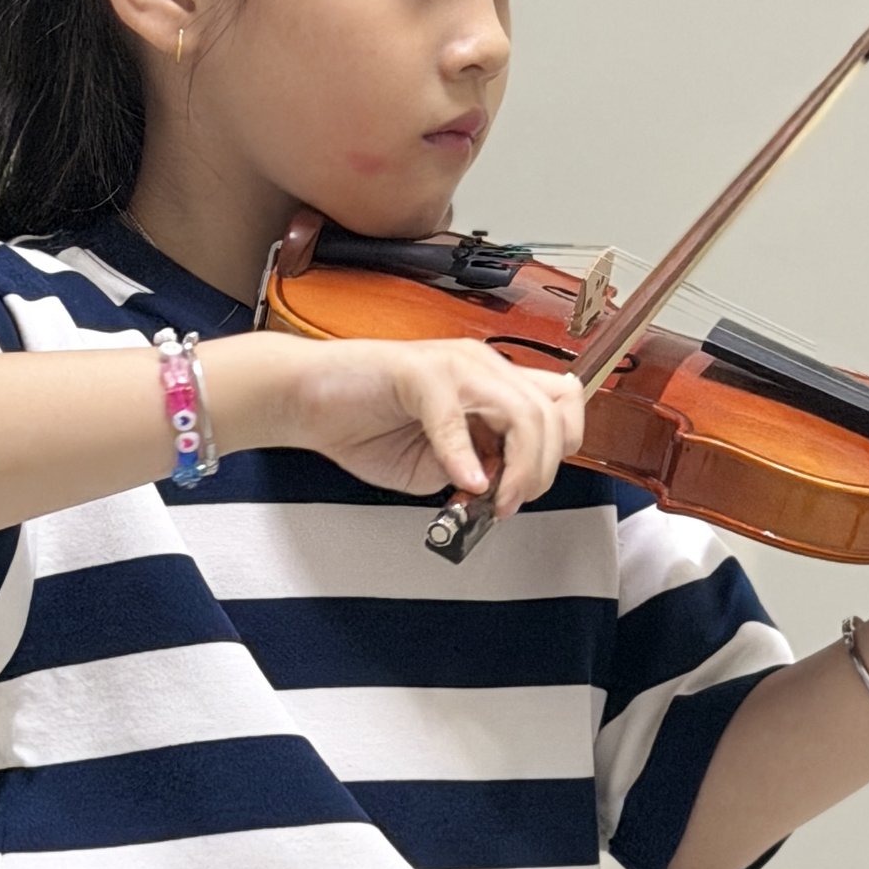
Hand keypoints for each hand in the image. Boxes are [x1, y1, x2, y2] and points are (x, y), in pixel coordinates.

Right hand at [216, 333, 586, 516]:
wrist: (307, 400)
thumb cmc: (363, 423)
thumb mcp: (437, 462)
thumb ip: (476, 469)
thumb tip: (502, 489)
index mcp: (490, 383)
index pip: (562, 404)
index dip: (558, 451)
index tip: (526, 488)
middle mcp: (481, 366)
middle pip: (551, 415)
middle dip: (539, 472)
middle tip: (506, 504)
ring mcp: (454, 365)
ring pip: (521, 413)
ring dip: (515, 468)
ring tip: (488, 498)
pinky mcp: (419, 373)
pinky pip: (456, 419)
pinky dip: (463, 457)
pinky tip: (459, 480)